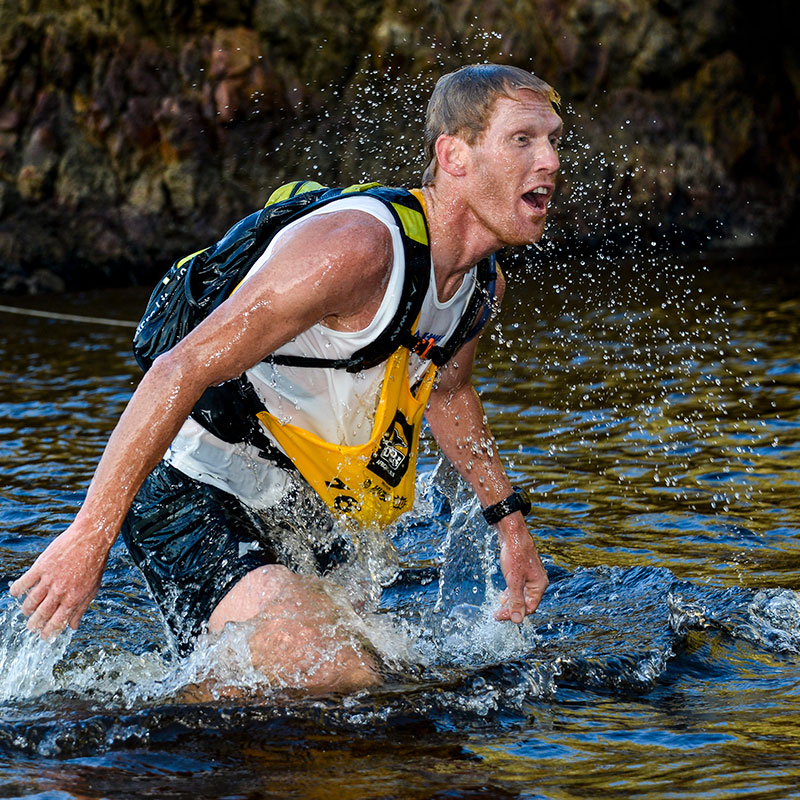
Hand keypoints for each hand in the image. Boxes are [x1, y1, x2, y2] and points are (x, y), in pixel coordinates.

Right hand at [9, 522, 109, 639]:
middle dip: (34, 625)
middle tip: (32, 626)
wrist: (91, 538)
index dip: (48, 632)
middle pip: (41, 616)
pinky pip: (23, 583)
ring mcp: (49, 579)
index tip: (44, 636)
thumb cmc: (95, 563)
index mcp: (74, 598)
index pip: (57, 623)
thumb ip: (82, 607)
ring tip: (28, 610)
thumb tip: (73, 626)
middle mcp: (60, 591)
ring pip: (30, 602)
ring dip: (27, 609)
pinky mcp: (41, 566)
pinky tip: (16, 592)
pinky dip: (16, 590)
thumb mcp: (93, 588)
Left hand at [494, 518, 547, 623]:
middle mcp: (537, 582)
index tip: (500, 616)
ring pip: (521, 595)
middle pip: (525, 603)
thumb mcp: (514, 580)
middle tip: (496, 614)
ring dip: (510, 603)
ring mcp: (530, 577)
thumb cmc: (515, 554)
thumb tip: (517, 620)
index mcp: (539, 585)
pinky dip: (510, 593)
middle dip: (511, 609)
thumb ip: (516, 601)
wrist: (513, 534)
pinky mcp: (523, 572)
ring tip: (498, 608)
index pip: (529, 608)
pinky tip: (502, 597)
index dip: (514, 614)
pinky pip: (518, 588)